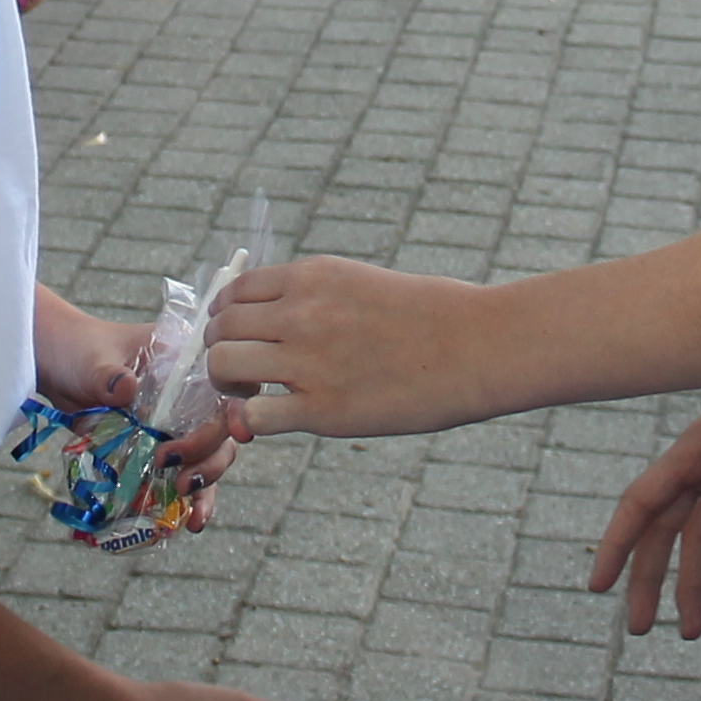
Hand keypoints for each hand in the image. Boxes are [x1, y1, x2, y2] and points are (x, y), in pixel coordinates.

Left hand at [38, 296, 234, 525]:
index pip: (225, 387)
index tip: (234, 432)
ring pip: (210, 456)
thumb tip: (125, 388)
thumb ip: (107, 374)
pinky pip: (182, 474)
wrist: (57, 369)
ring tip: (189, 508)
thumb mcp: (92, 359)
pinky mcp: (159, 450)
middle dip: (210, 458)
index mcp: (184, 364)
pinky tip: (188, 521)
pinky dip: (187, 500)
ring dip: (206, 484)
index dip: (236, 410)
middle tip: (181, 477)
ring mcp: (176, 426)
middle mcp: (189, 397)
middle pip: (221, 430)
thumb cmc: (80, 351)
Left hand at [207, 256, 504, 438]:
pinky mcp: (323, 409)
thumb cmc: (435, 315)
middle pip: (221, 328)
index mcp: (313, 277)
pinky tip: (270, 423)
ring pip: (223, 366)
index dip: (227, 317)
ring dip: (228, 384)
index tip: (239, 335)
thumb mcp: (363, 283)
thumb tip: (278, 320)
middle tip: (244, 371)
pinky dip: (248, 423)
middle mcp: (302, 313)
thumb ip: (316, 298)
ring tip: (253, 394)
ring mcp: (309, 361)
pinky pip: (252, 417)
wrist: (480, 346)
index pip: (235, 291)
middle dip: (221, 350)